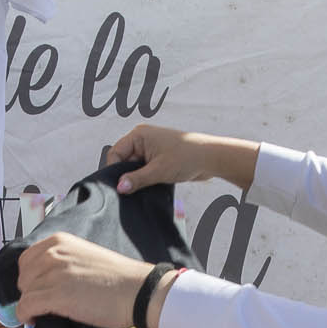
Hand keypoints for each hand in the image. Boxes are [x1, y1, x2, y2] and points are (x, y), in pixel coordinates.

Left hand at [11, 233, 157, 327]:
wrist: (138, 290)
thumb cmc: (118, 278)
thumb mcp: (85, 257)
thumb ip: (63, 262)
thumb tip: (44, 282)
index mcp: (59, 241)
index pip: (27, 259)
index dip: (30, 278)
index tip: (38, 290)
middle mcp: (53, 253)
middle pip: (23, 277)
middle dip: (31, 292)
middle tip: (45, 304)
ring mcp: (53, 273)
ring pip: (24, 293)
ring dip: (31, 306)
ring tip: (44, 314)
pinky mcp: (56, 295)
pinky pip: (25, 307)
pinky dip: (26, 316)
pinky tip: (36, 321)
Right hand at [107, 124, 259, 194]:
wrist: (212, 158)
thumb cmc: (188, 156)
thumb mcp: (159, 170)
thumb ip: (137, 179)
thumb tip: (119, 187)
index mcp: (139, 135)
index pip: (116, 153)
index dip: (114, 170)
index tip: (117, 187)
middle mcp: (143, 140)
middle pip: (124, 161)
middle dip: (127, 176)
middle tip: (130, 192)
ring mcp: (151, 150)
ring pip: (134, 168)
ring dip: (137, 180)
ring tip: (142, 190)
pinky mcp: (158, 160)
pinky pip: (144, 171)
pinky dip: (145, 180)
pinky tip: (149, 189)